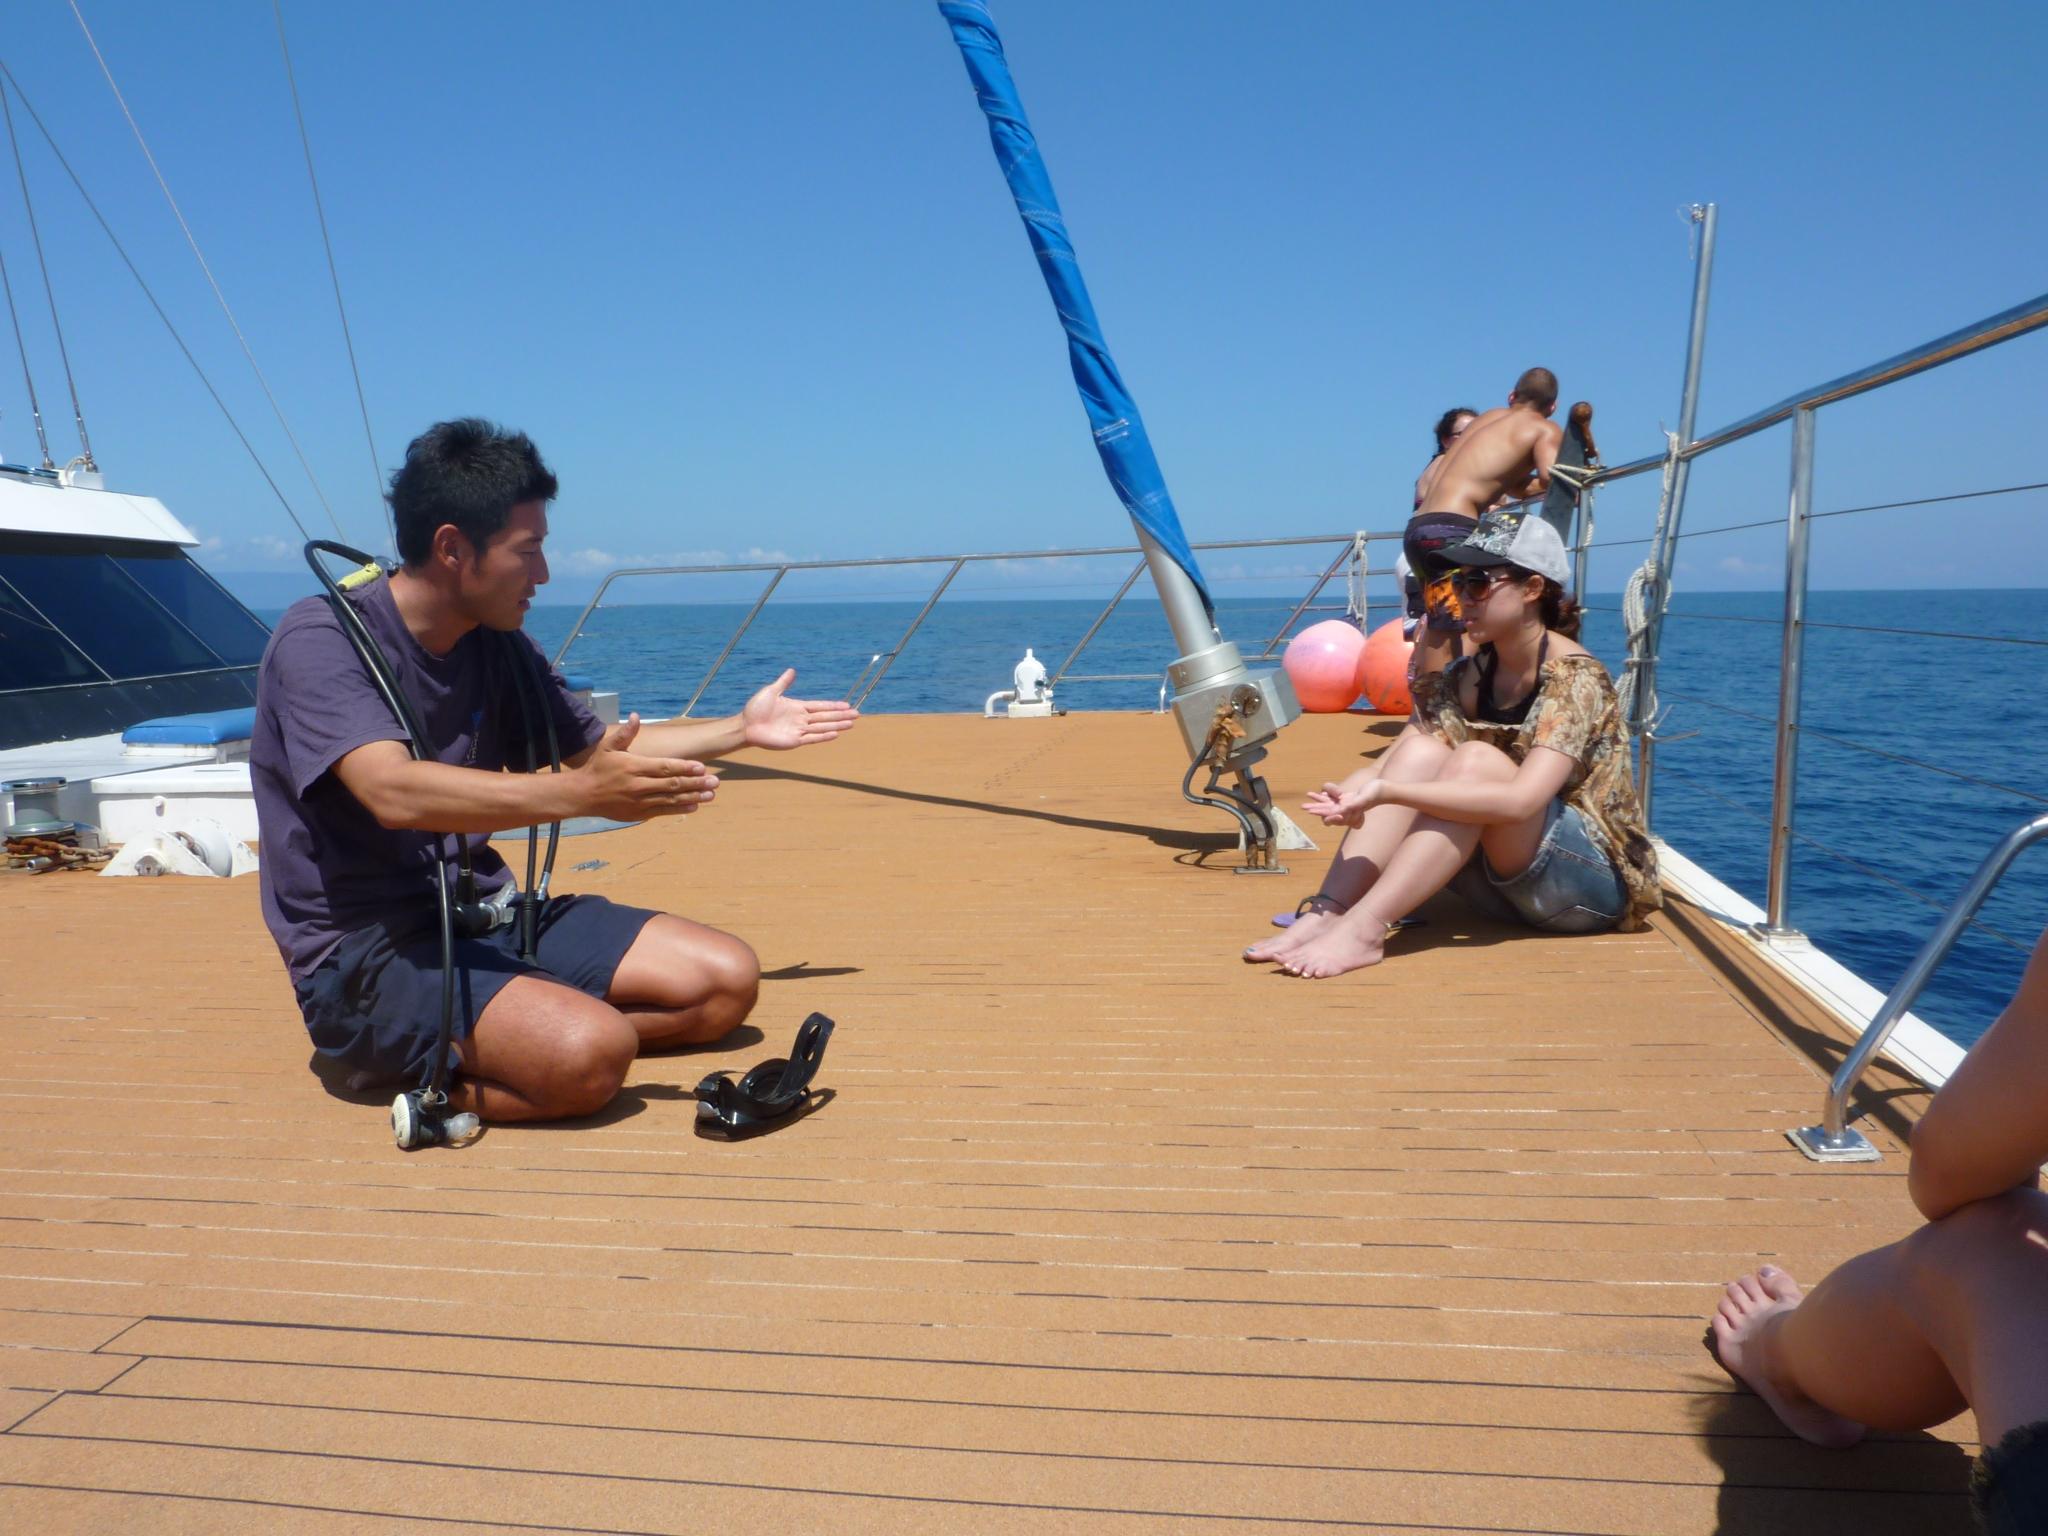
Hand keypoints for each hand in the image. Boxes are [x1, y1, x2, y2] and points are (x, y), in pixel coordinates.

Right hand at [573, 715, 717, 819]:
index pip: (664, 767)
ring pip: (671, 799)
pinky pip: (663, 811)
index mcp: (634, 766)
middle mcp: (638, 785)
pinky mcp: (638, 814)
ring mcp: (639, 801)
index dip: (684, 767)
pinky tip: (695, 805)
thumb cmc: (597, 768)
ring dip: (693, 796)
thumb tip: (635, 716)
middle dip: (696, 783)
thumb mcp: (608, 747)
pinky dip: (679, 808)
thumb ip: (625, 734)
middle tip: (715, 781)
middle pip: (672, 784)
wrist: (581, 795)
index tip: (701, 767)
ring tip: (711, 794)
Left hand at [740, 669, 859, 749]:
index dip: (833, 705)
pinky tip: (835, 734)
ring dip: (837, 725)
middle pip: (825, 716)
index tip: (847, 705)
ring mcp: (799, 730)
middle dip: (841, 715)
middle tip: (857, 714)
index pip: (820, 706)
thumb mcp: (771, 691)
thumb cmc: (755, 709)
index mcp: (797, 707)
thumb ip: (783, 683)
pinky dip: (823, 736)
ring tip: (851, 724)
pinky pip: (812, 738)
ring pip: (822, 727)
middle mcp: (801, 719)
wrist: (745, 725)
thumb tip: (792, 670)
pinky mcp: (794, 741)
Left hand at [1302, 779, 1379, 827]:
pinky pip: (1330, 799)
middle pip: (1326, 812)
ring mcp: (1344, 805)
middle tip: (1304, 808)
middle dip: (1315, 810)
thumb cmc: (1375, 794)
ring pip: (1326, 805)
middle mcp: (1345, 810)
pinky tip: (1313, 794)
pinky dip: (1322, 797)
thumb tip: (1342, 809)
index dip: (1326, 814)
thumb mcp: (1364, 798)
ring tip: (1304, 804)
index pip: (1334, 816)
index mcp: (1348, 812)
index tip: (1320, 813)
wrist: (1382, 790)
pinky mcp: (1344, 799)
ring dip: (1315, 804)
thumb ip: (1355, 804)